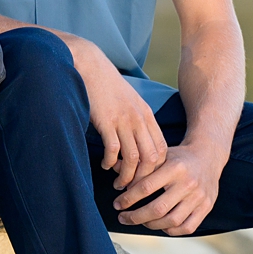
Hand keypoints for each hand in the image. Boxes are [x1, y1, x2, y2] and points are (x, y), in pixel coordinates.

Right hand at [77, 45, 169, 189]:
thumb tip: (134, 143)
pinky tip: (104, 165)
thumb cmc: (106, 85)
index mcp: (146, 115)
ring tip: (118, 183)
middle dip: (143, 178)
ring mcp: (123, 120)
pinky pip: (113, 150)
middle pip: (151, 158)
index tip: (144, 177)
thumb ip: (135, 119)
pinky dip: (110, 162)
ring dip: (126, 176)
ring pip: (133, 158)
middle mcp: (139, 119)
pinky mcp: (106, 121)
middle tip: (132, 188)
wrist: (90, 65)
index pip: (162, 149)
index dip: (155, 168)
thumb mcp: (129, 100)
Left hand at [113, 138, 228, 235]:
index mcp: (175, 168)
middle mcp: (188, 183)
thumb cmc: (178, 157)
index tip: (117, 204)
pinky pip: (187, 227)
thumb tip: (112, 167)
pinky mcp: (207, 207)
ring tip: (139, 221)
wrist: (208, 156)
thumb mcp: (160, 154)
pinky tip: (159, 225)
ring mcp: (199, 197)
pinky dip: (170, 230)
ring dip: (150, 225)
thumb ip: (138, 164)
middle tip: (122, 217)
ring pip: (171, 221)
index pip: (146, 188)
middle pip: (157, 209)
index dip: (128, 199)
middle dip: (135, 217)